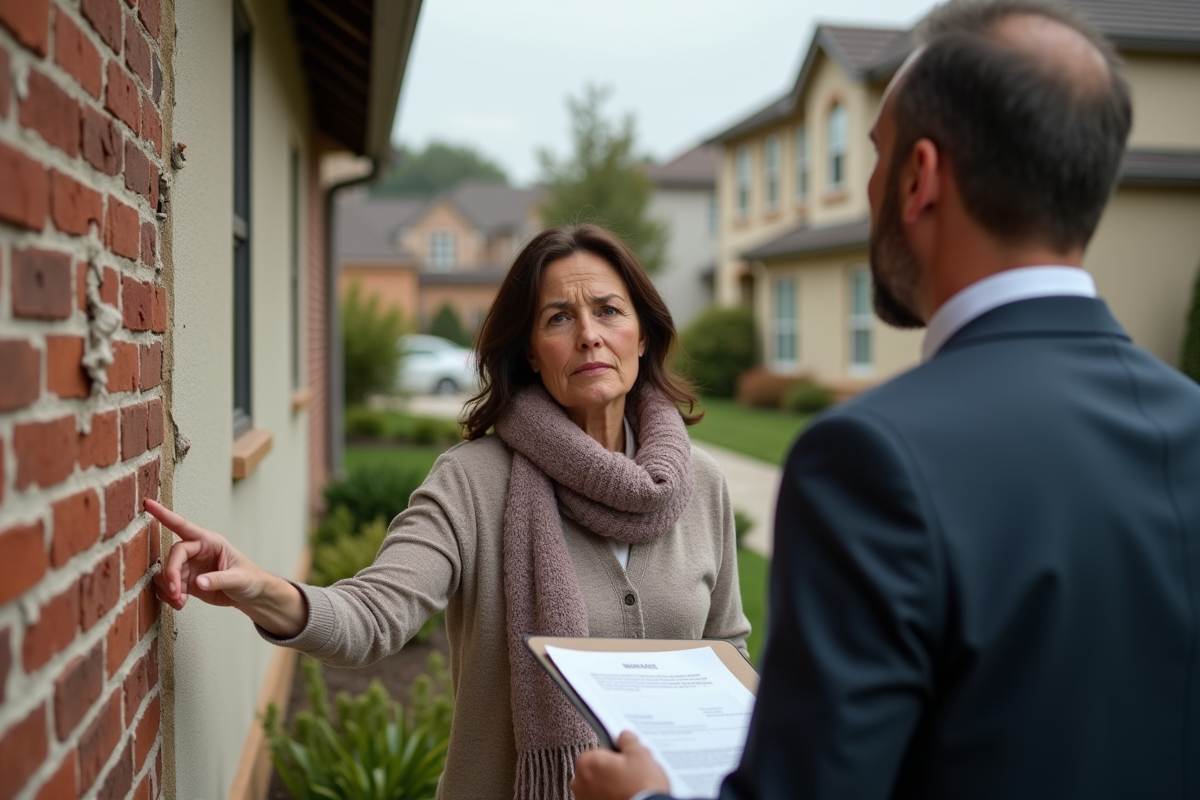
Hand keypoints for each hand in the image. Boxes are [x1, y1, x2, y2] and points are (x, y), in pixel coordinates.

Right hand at [146, 498, 268, 610]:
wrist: (252, 595)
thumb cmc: (250, 579)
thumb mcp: (239, 578)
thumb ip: (219, 579)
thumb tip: (198, 582)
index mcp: (210, 542)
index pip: (183, 526)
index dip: (165, 515)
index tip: (149, 505)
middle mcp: (197, 551)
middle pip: (173, 556)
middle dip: (170, 575)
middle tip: (176, 592)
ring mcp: (190, 567)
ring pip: (165, 573)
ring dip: (168, 589)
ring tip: (180, 601)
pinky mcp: (187, 582)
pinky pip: (169, 586)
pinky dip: (170, 596)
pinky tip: (181, 603)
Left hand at [572, 732, 670, 799]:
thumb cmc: (640, 788)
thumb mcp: (640, 755)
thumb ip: (628, 741)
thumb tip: (625, 737)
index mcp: (588, 763)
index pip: (598, 751)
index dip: (615, 754)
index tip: (625, 758)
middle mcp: (580, 783)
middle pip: (596, 770)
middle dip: (611, 770)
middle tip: (630, 773)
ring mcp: (584, 799)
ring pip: (598, 787)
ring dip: (610, 786)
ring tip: (630, 788)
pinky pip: (600, 798)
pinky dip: (610, 797)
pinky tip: (626, 797)